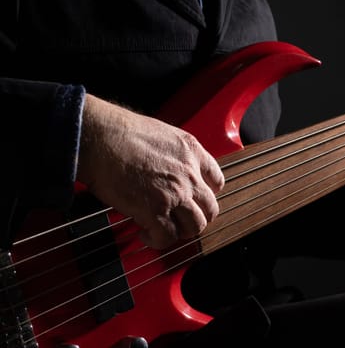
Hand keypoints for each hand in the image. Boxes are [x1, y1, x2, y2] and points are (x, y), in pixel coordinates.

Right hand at [77, 94, 224, 248]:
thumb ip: (174, 154)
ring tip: (165, 229)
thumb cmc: (119, 132)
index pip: (216, 180)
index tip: (196, 199)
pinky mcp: (155, 211)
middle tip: (182, 220)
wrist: (99, 138)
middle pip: (210, 208)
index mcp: (191, 151)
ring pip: (195, 226)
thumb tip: (168, 169)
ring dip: (181, 231)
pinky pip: (168, 237)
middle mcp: (189, 174)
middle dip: (197, 217)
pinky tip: (147, 234)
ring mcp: (175, 194)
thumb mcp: (161, 134)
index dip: (206, 194)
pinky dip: (158, 240)